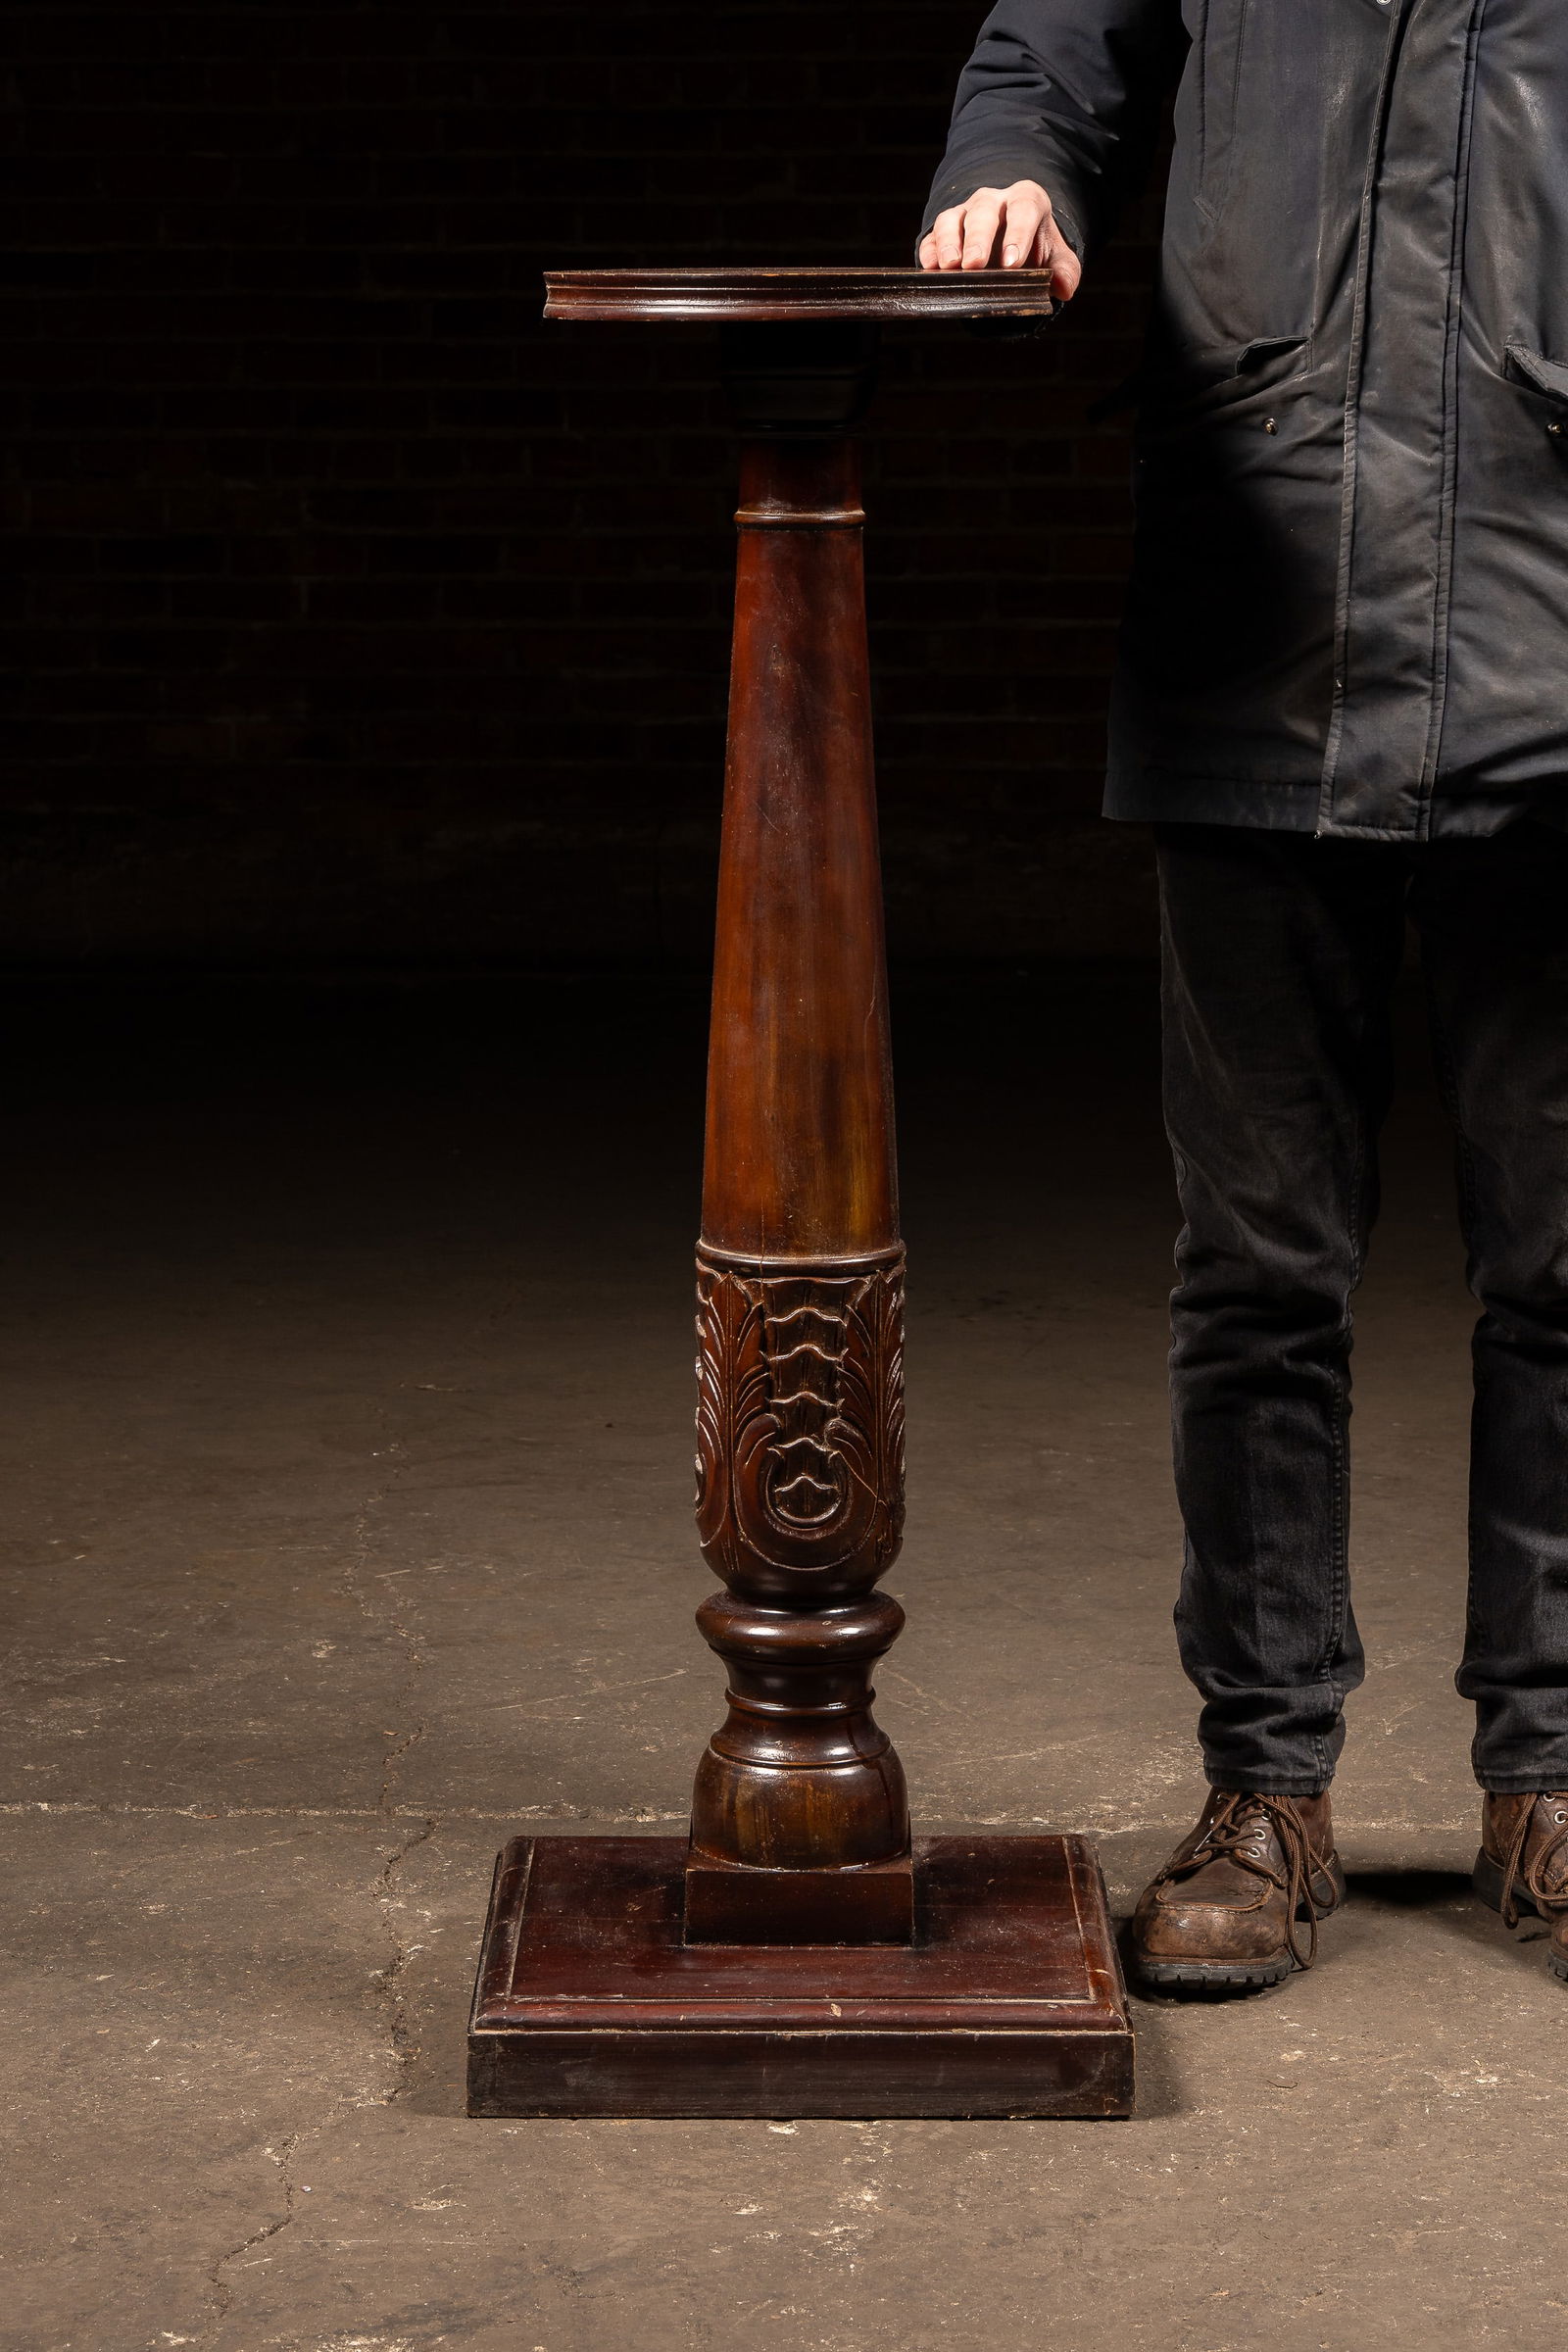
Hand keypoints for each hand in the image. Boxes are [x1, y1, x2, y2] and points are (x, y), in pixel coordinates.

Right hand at [918, 180, 1081, 299]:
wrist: (1010, 246)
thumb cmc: (1034, 249)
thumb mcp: (1056, 259)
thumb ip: (1065, 271)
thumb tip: (1064, 288)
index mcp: (1026, 201)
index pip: (1023, 209)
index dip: (1017, 234)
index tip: (1012, 264)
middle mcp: (993, 201)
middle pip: (983, 211)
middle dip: (978, 238)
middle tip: (975, 265)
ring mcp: (964, 213)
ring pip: (951, 218)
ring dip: (948, 242)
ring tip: (950, 267)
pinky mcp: (943, 231)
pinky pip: (931, 236)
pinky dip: (929, 251)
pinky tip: (929, 268)